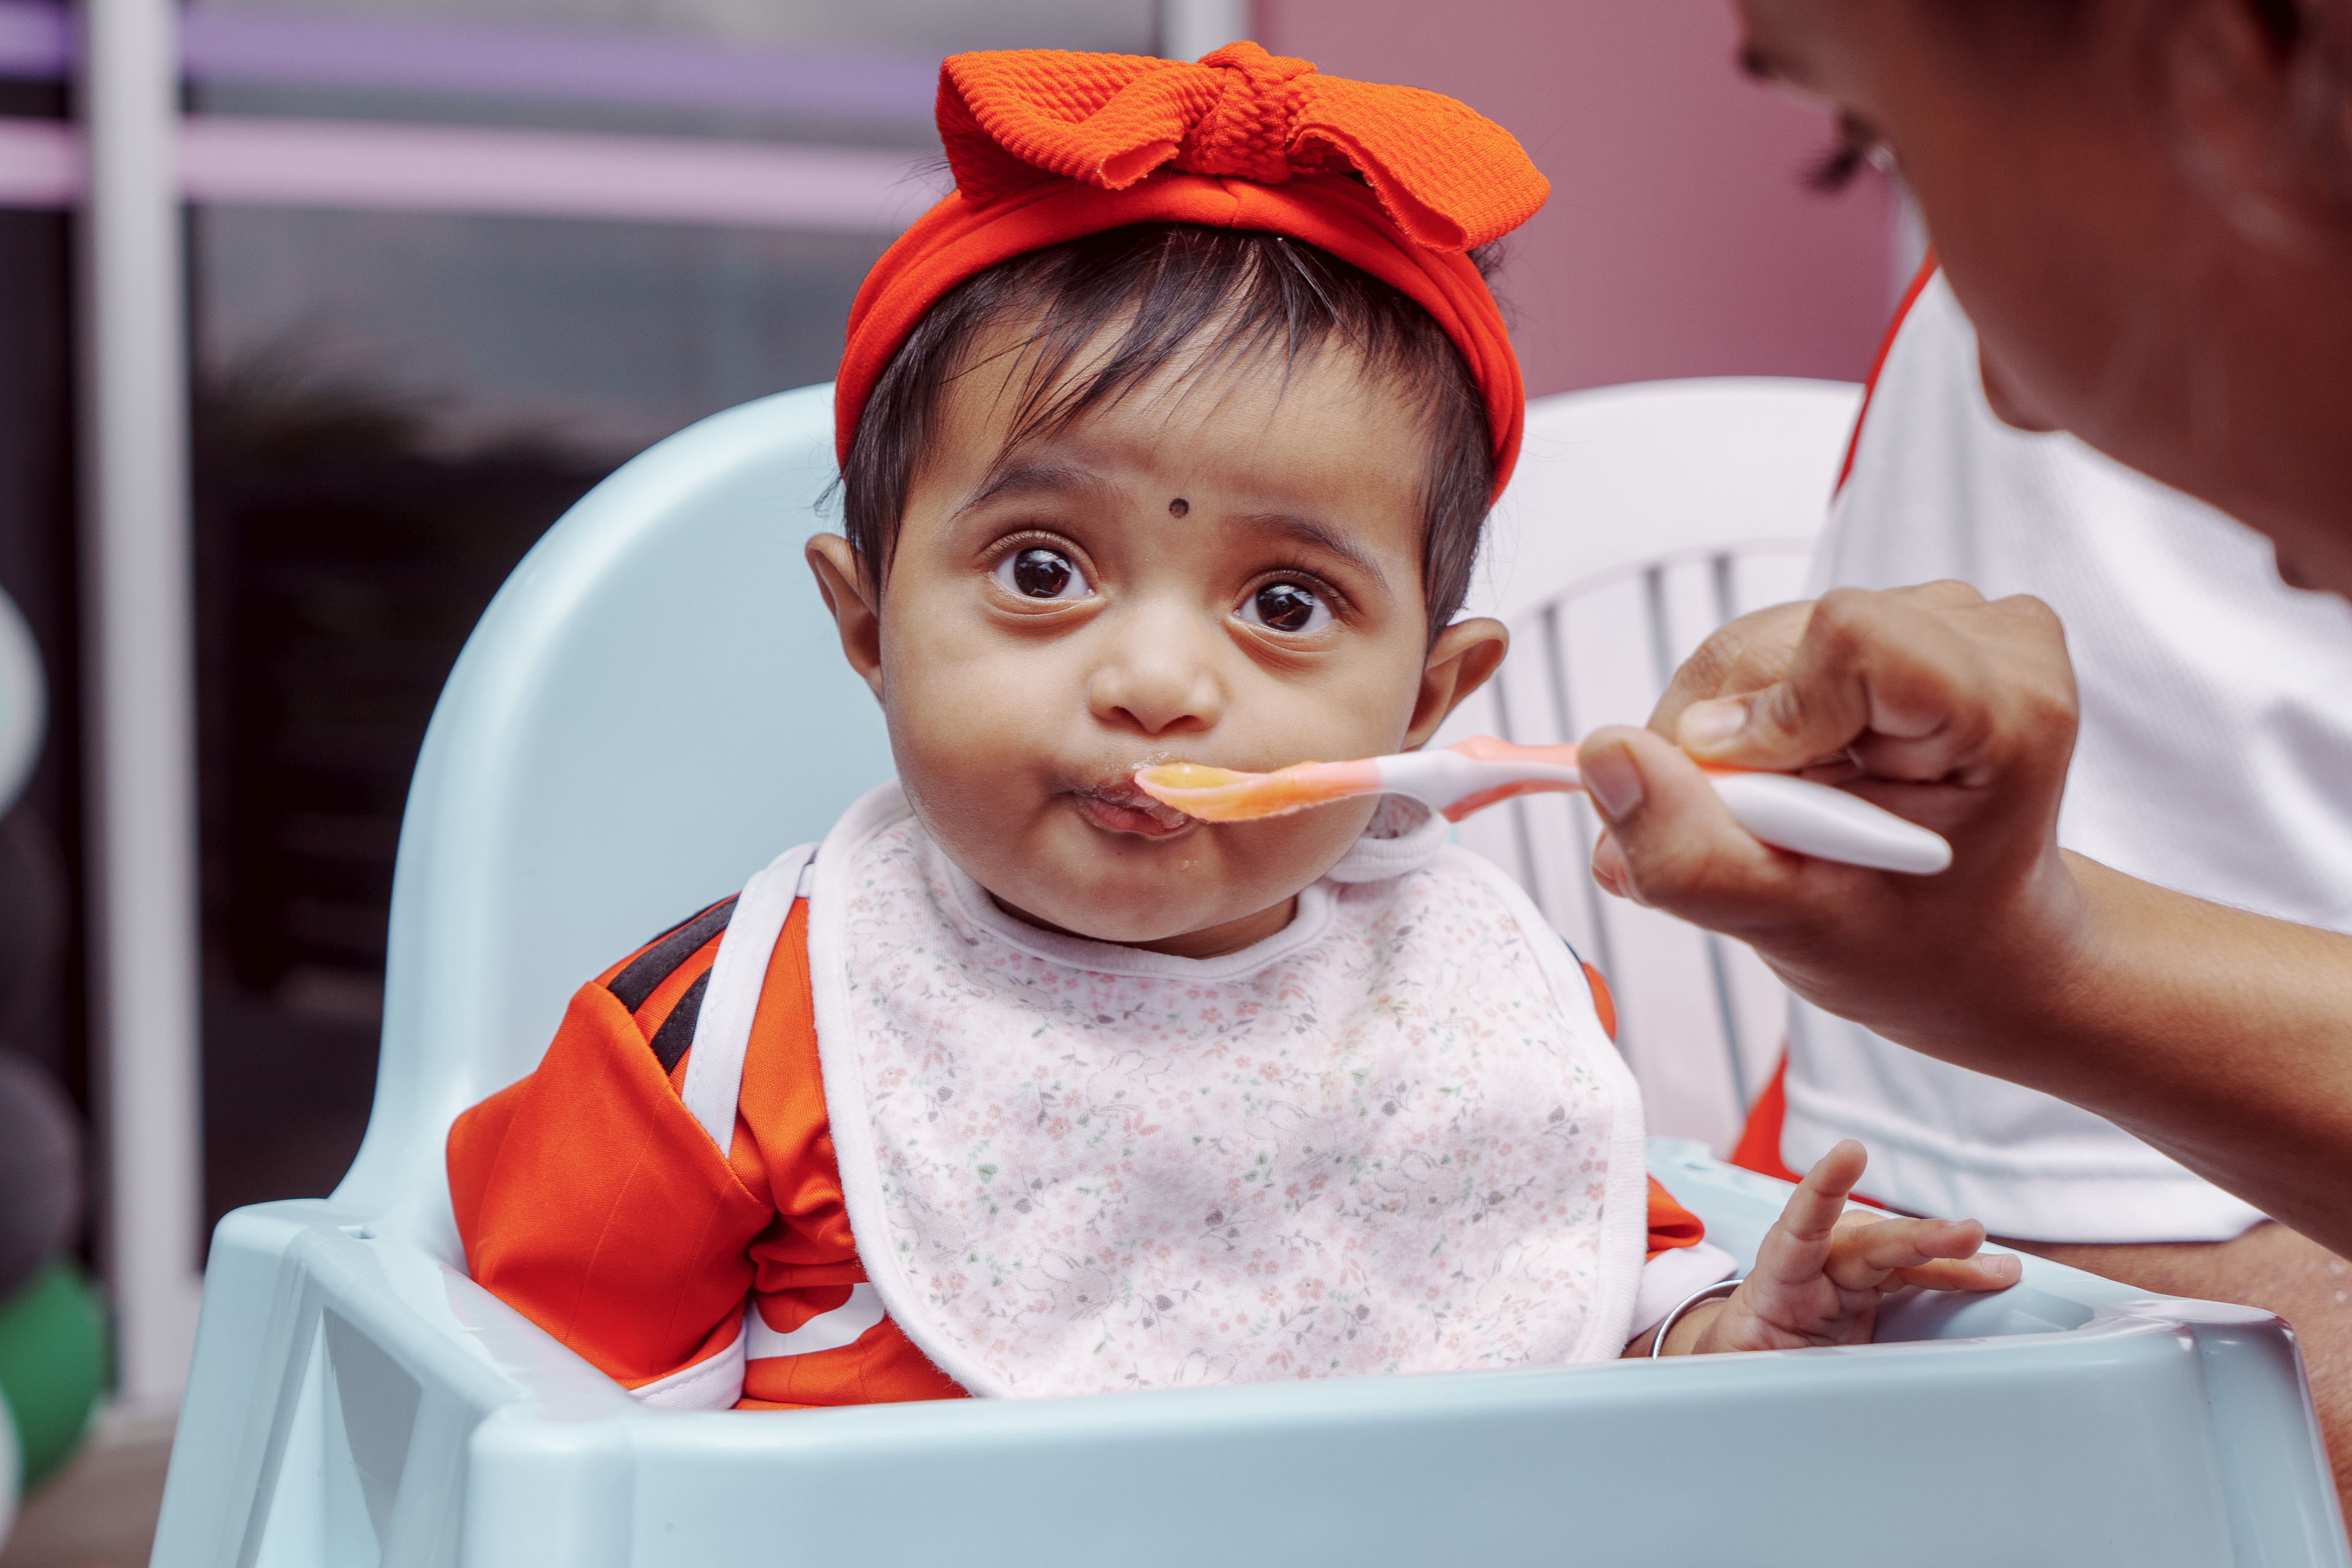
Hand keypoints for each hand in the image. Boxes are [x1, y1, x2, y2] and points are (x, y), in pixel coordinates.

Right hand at [1575, 583, 2086, 1053]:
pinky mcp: (1903, 618)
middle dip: (1723, 744)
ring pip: (1757, 640)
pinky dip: (1746, 719)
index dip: (1770, 715)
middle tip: (1758, 832)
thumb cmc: (1918, 945)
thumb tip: (1604, 755)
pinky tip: (1790, 780)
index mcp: (2006, 712)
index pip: (1849, 637)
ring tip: (1778, 815)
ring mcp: (1949, 619)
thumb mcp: (1797, 931)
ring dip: (1728, 737)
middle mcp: (1990, 640)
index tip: (1764, 803)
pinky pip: (1769, 644)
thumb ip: (1691, 854)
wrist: (1977, 942)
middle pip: (1777, 641)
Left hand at [1685, 1140, 2019, 1353]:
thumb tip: (1828, 1405)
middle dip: (1919, 1237)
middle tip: (1969, 1236)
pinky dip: (1947, 1274)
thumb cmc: (1744, 1361)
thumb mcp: (1755, 1372)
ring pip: (1898, 1255)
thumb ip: (1787, 1372)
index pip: (1798, 1229)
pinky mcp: (1865, 1292)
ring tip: (1995, 1264)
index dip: (1823, 1190)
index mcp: (1775, 1285)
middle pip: (1869, 1242)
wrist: (1742, 1363)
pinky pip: (1909, 1274)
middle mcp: (1812, 1269)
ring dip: (1946, 1256)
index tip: (1850, 1153)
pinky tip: (1985, 1272)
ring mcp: (1841, 1278)